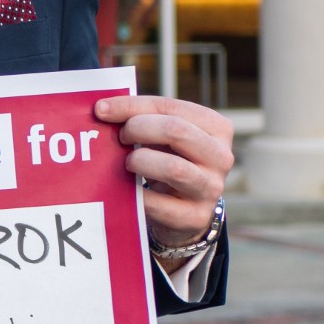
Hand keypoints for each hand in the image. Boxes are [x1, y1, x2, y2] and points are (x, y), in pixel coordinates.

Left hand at [93, 95, 233, 248]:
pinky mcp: (196, 217)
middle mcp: (221, 157)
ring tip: (128, 163)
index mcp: (217, 128)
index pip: (171, 107)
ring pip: (174, 168)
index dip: (132, 106)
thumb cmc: (171, 161)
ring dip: (141, 161)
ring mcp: (211, 188)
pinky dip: (137, 195)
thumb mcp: (166, 137)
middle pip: (176, 131)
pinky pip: (159, 204)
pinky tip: (126, 189)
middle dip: (138, 129)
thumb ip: (143, 118)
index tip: (101, 109)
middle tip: (120, 137)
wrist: (185, 211)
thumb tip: (103, 108)